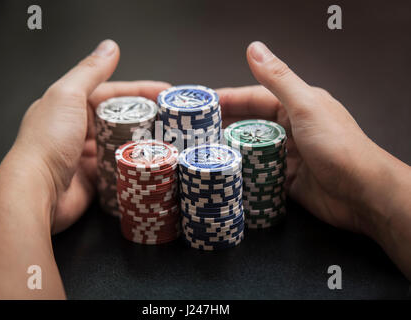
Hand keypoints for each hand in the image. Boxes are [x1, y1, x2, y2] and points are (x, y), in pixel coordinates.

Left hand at [13, 40, 169, 232]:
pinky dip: (134, 164)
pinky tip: (152, 162)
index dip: (140, 90)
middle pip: (119, 117)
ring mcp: (86, 154)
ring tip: (168, 140)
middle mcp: (77, 128)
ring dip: (142, 141)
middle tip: (171, 118)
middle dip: (145, 116)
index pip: (112, 92)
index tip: (166, 92)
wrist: (37, 192)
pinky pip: (119, 167)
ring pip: (121, 143)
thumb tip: (110, 46)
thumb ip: (90, 71)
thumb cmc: (48, 141)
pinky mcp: (93, 177)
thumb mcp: (68, 96)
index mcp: (69, 105)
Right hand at [217, 41, 395, 234]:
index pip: (253, 98)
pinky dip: (242, 173)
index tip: (202, 105)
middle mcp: (290, 128)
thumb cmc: (340, 147)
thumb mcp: (306, 107)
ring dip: (230, 151)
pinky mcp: (286, 179)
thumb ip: (278, 79)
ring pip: (251, 149)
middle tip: (195, 132)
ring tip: (203, 154)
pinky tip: (225, 174)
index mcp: (296, 106)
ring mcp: (287, 155)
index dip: (227, 99)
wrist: (363, 195)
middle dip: (224, 125)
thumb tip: (254, 49)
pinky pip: (257, 173)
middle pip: (249, 124)